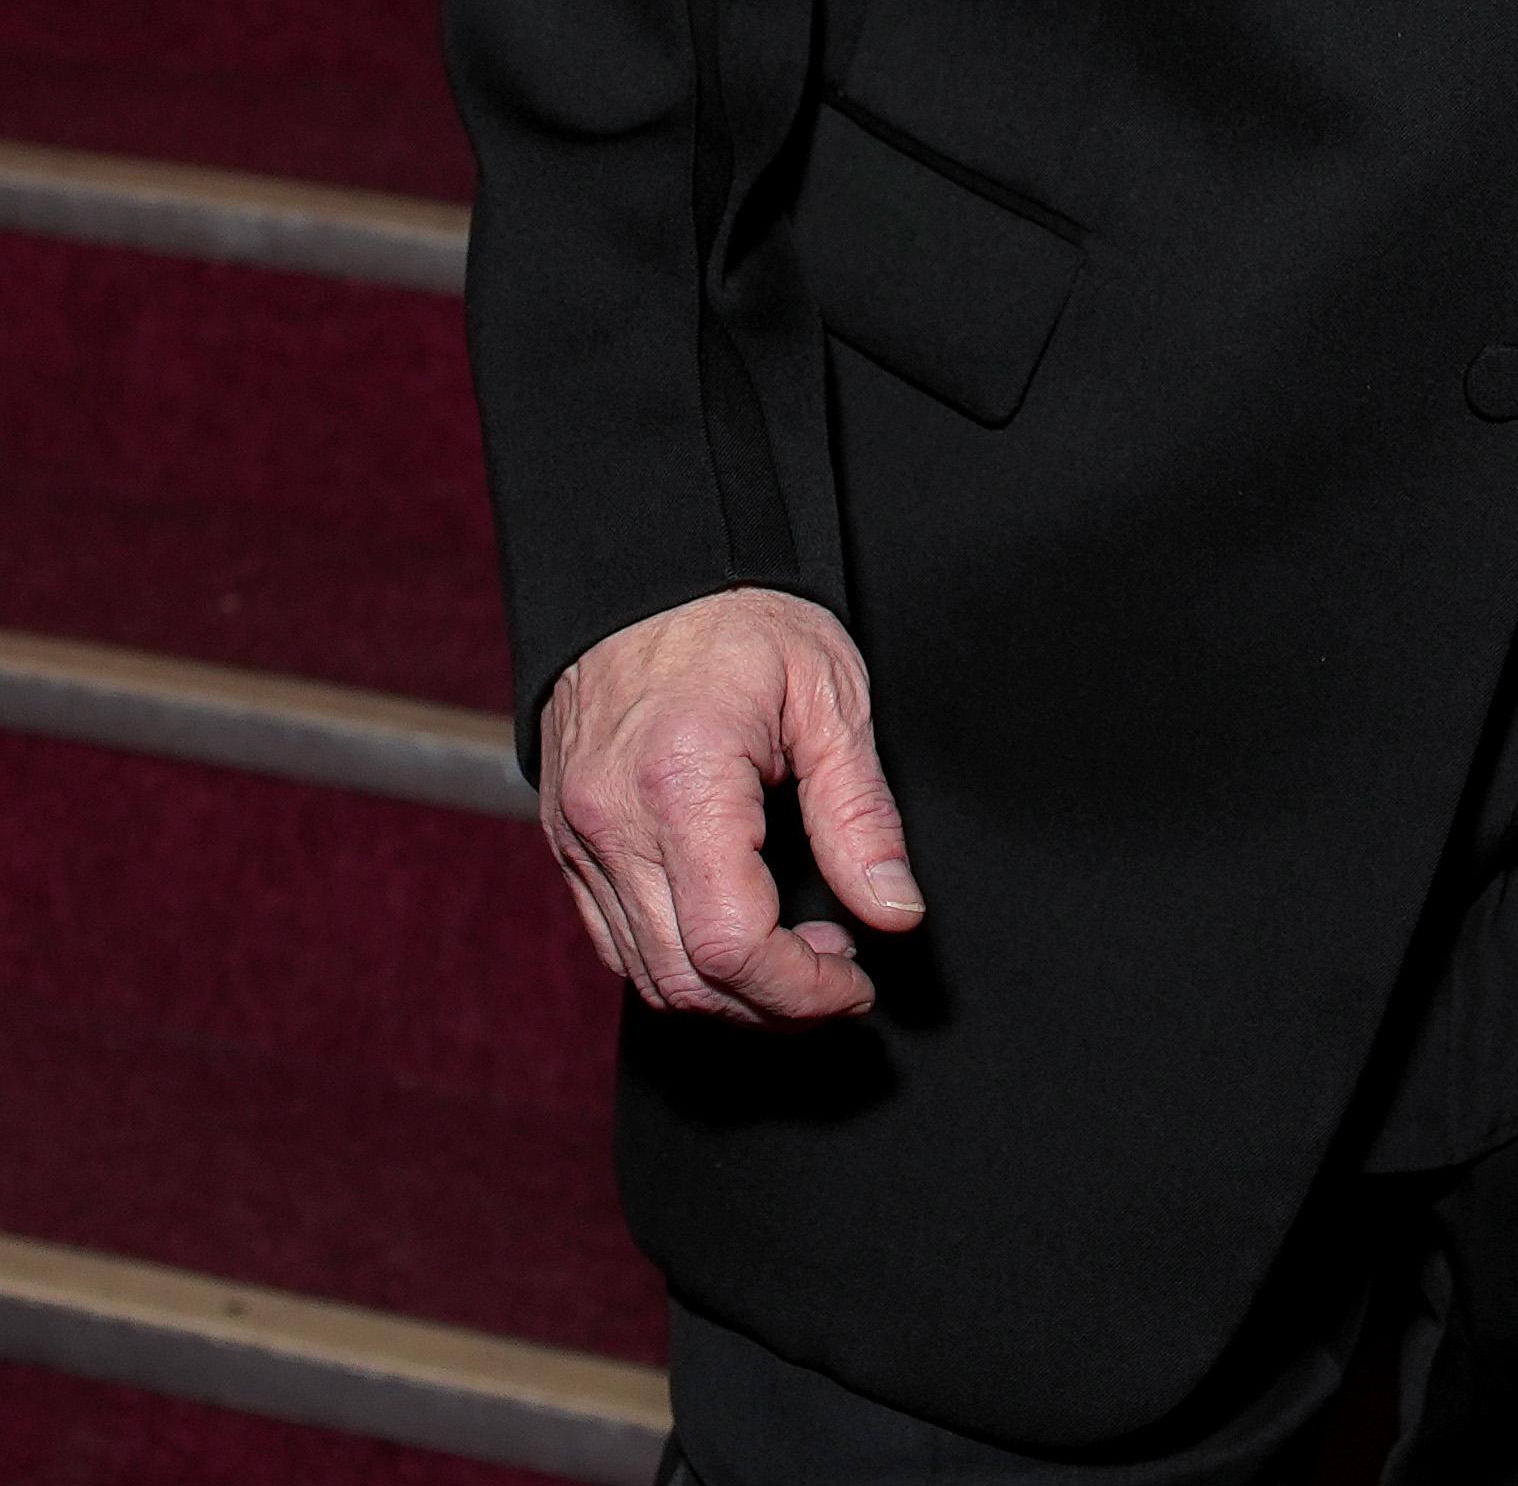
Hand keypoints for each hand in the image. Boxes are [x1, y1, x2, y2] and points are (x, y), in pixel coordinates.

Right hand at [537, 584, 924, 1027]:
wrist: (648, 566)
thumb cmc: (742, 614)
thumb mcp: (828, 695)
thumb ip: (860, 814)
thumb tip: (895, 912)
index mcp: (682, 781)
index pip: (732, 945)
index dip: (802, 988)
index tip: (857, 979)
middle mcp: (615, 822)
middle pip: (686, 980)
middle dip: (772, 1004)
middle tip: (839, 972)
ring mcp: (581, 837)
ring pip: (646, 974)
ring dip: (727, 993)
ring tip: (795, 953)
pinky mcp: (569, 840)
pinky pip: (616, 940)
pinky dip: (679, 961)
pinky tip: (735, 932)